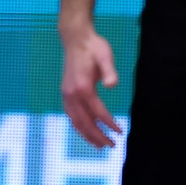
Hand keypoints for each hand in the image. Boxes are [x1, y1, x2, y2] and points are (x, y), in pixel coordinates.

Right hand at [59, 21, 121, 148]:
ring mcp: (66, 94)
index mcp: (83, 87)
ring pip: (75, 121)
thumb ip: (110, 71)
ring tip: (100, 146)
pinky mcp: (66, 93)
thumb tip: (112, 85)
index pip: (98, 112)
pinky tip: (87, 133)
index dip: (109, 124)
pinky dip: (79, 127)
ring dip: (87, 135)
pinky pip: (71, 115)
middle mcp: (72, 93)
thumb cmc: (93, 47)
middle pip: (85, 122)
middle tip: (112, 146)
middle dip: (98, 136)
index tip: (120, 132)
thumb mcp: (105, 55)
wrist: (75, 38)